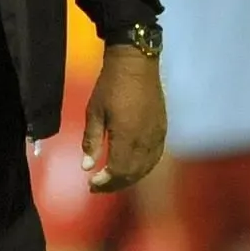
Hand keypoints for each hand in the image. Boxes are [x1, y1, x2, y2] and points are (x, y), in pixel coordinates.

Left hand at [81, 45, 166, 192]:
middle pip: (133, 173)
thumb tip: (86, 167)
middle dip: (115, 184)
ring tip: (113, 180)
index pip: (118, 170)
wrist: (136, 63)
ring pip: (146, 167)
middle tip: (98, 186)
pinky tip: (132, 169)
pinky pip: (155, 157)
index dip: (105, 182)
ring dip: (129, 178)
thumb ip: (91, 141)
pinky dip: (143, 168)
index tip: (91, 184)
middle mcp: (145, 140)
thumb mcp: (94, 112)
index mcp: (127, 136)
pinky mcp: (163, 130)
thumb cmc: (110, 86)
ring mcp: (157, 135)